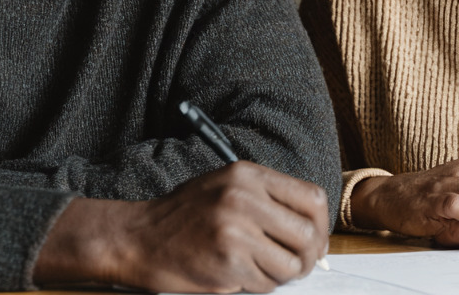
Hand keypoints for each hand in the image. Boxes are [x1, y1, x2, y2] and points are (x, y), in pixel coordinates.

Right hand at [35, 161, 328, 292]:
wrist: (137, 238)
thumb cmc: (183, 217)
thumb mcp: (225, 188)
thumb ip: (267, 200)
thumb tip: (313, 229)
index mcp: (247, 175)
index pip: (312, 198)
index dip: (321, 225)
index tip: (314, 241)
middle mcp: (245, 197)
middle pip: (309, 234)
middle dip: (308, 258)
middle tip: (296, 266)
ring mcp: (236, 229)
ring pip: (291, 264)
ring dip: (282, 275)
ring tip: (260, 271)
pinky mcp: (228, 261)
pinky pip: (266, 284)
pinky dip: (258, 286)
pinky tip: (238, 276)